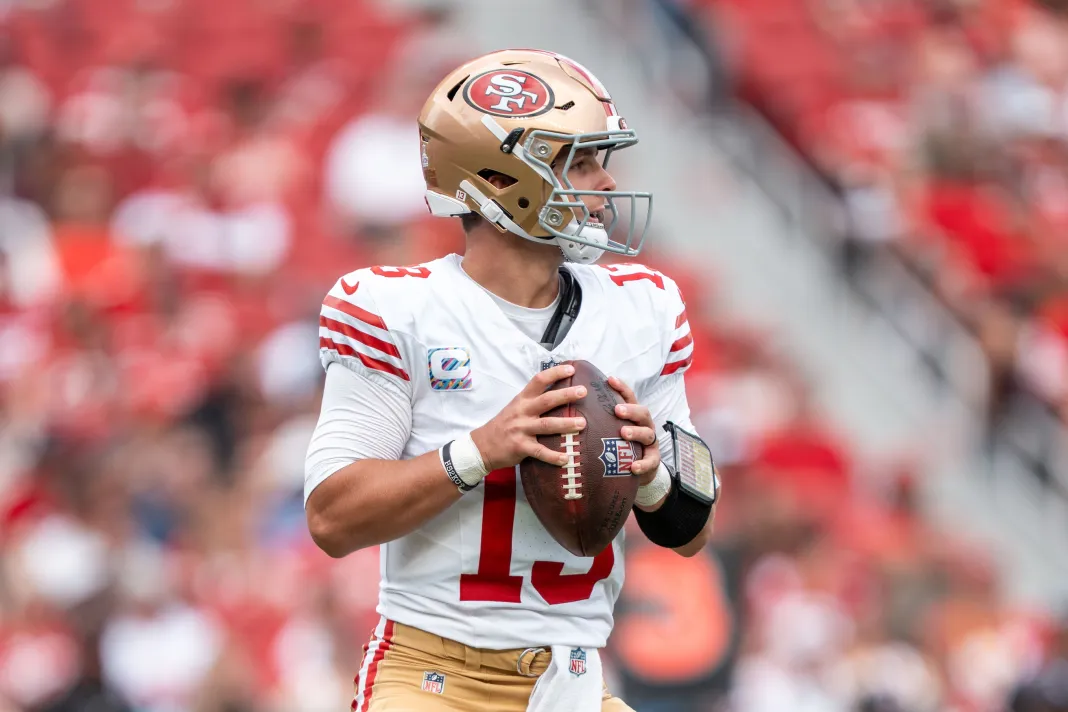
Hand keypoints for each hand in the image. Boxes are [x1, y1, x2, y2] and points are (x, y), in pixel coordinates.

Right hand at [471, 364, 587, 470]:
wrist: (482, 446)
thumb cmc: (504, 425)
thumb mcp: (516, 408)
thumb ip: (534, 401)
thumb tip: (560, 394)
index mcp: (522, 400)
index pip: (539, 381)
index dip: (555, 373)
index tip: (571, 369)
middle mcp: (522, 412)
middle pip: (546, 400)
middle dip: (566, 395)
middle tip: (583, 391)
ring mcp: (521, 429)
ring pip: (547, 425)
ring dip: (566, 424)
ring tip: (582, 424)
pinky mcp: (521, 447)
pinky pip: (540, 451)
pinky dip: (553, 456)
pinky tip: (566, 458)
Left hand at [607, 376, 660, 484]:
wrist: (639, 467)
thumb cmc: (621, 443)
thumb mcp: (612, 429)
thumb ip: (599, 419)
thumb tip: (573, 404)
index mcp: (633, 415)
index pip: (629, 397)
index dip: (621, 387)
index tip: (609, 379)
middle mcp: (644, 425)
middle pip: (643, 412)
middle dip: (631, 410)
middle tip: (617, 410)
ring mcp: (650, 442)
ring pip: (647, 434)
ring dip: (636, 432)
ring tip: (624, 433)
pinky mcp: (653, 460)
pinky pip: (650, 461)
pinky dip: (643, 464)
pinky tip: (634, 467)